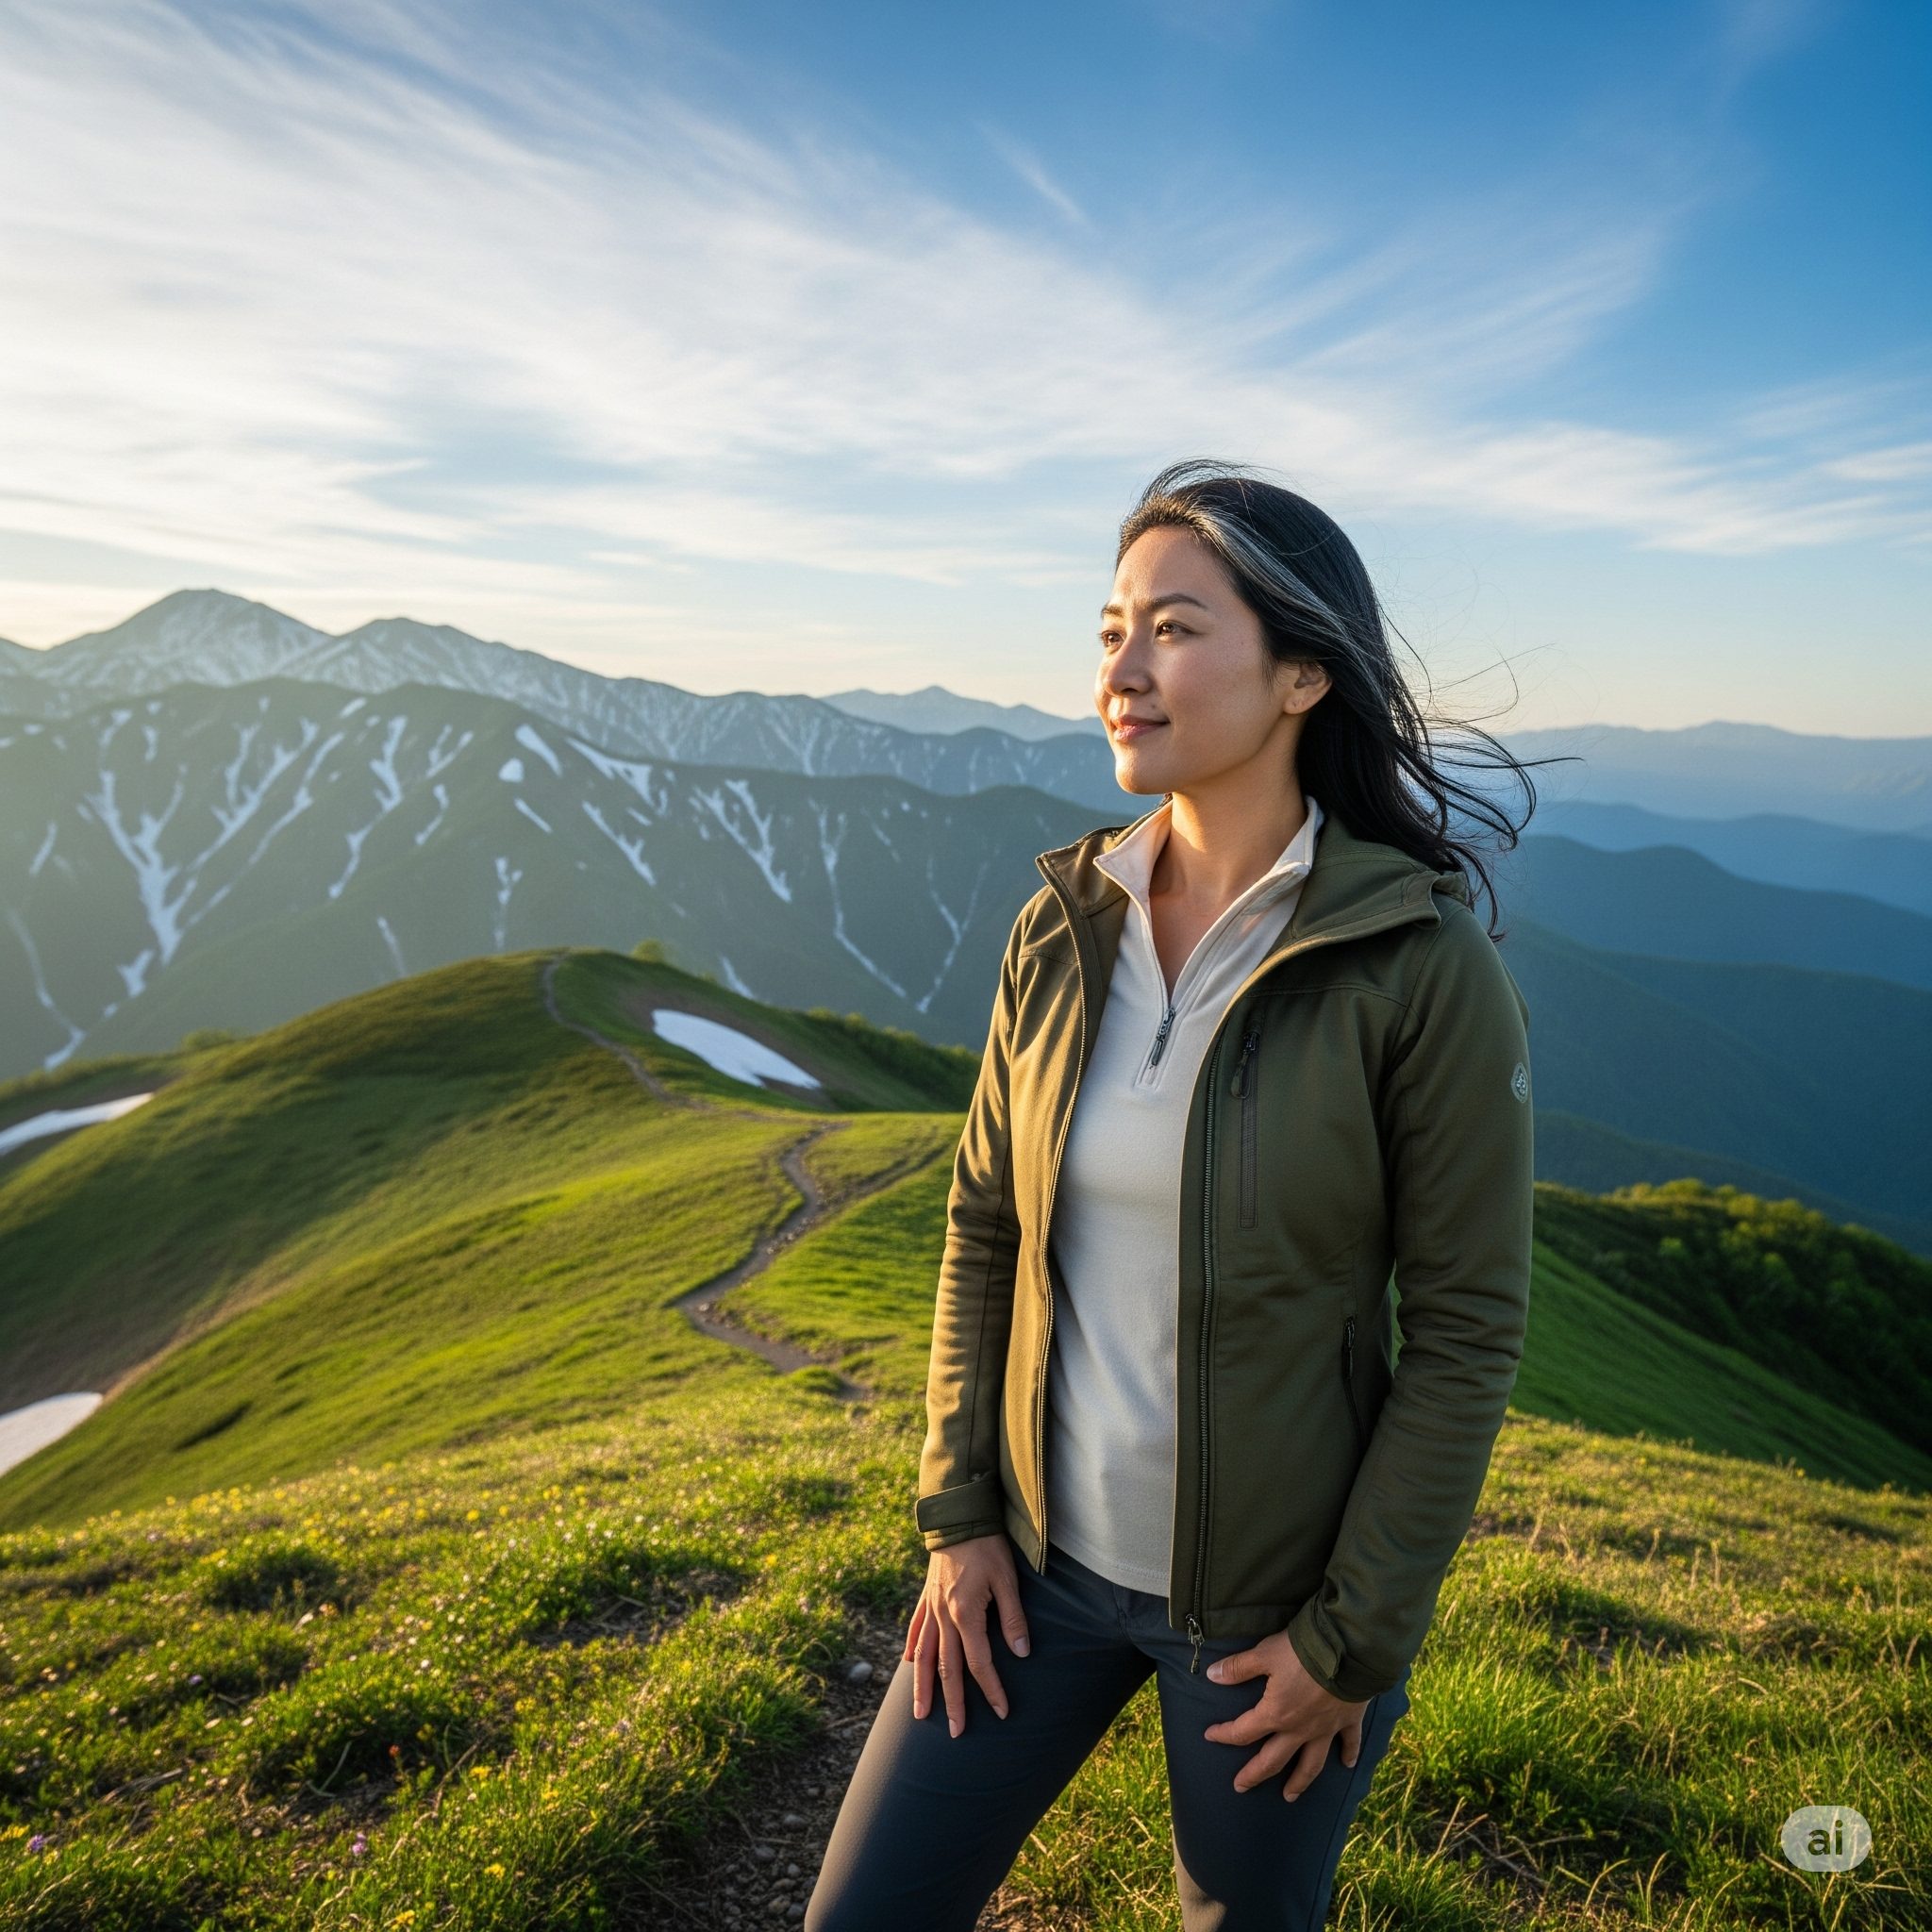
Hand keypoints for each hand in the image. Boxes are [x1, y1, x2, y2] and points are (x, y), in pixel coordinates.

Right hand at [902, 1532, 1031, 1737]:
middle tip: (955, 1732)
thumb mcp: (1008, 1579)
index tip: (1001, 1712)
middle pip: (947, 1668)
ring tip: (920, 1714)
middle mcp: (944, 1617)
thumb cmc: (988, 1546)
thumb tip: (1021, 1653)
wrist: (959, 1516)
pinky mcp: (926, 1596)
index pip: (979, 1663)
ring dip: (922, 1687)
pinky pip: (916, 1629)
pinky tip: (908, 1665)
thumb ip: (1013, 1617)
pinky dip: (912, 1650)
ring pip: (923, 1655)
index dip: (991, 1690)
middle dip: (952, 1702)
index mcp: (966, 1615)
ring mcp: (931, 1608)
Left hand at [1202, 1627, 1369, 1796]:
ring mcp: (1325, 1729)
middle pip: (1273, 1760)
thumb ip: (1238, 1668)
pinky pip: (1349, 1743)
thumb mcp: (1264, 1653)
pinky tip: (1348, 1764)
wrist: (1348, 1652)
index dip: (1224, 1734)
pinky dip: (1349, 1754)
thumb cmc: (1303, 1652)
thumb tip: (1212, 1676)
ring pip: (1310, 1764)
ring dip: (1299, 1781)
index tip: (1210, 1736)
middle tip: (1241, 1788)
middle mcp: (1299, 1730)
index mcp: (1276, 1714)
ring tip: (1290, 1796)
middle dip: (1255, 1775)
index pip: (1243, 1731)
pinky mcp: (1348, 1721)